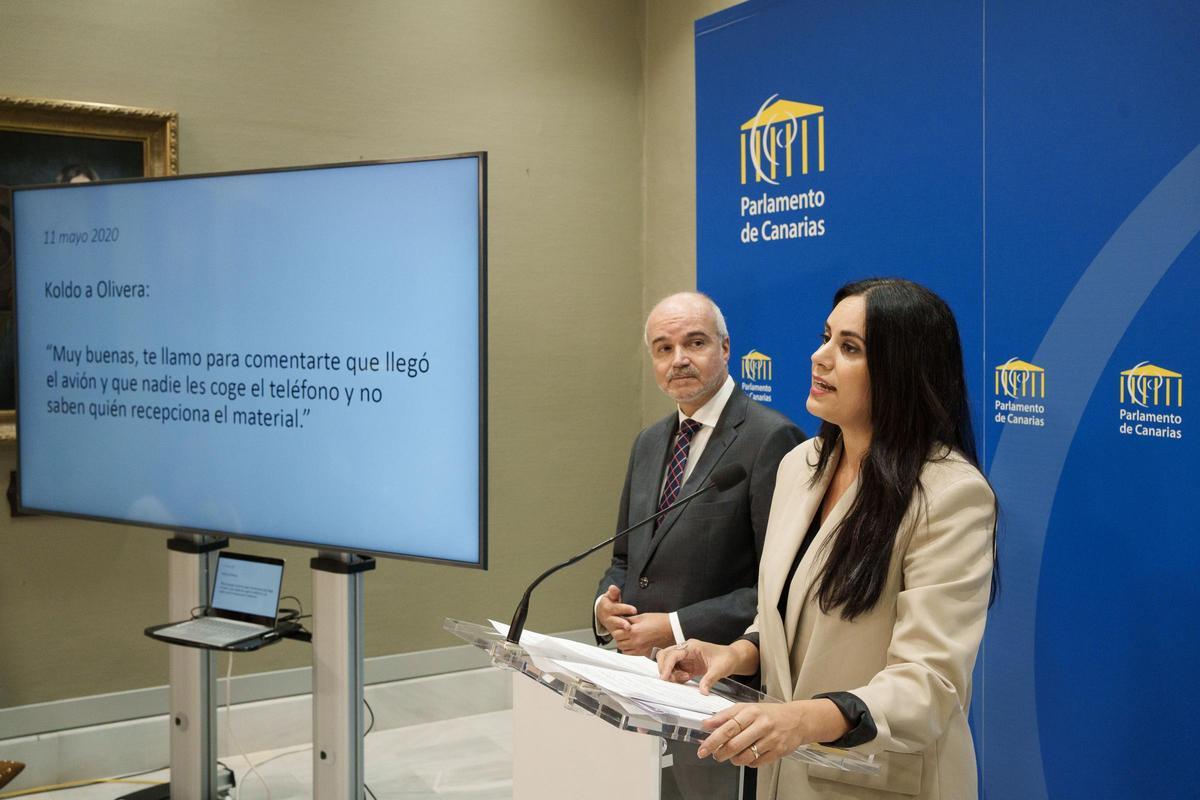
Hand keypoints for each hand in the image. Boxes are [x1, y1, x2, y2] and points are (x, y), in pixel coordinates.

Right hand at [596, 585, 636, 636]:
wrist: (603, 612)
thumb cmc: (609, 603)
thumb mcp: (611, 595)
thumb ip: (613, 592)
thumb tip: (613, 587)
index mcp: (607, 607)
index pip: (616, 608)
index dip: (625, 609)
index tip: (634, 610)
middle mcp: (607, 618)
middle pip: (615, 621)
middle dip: (622, 623)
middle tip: (629, 625)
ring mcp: (610, 626)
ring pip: (615, 629)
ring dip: (622, 630)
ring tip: (629, 630)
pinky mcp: (613, 632)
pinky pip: (618, 635)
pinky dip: (624, 636)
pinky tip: (631, 637)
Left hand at [610, 612, 672, 655]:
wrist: (672, 629)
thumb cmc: (660, 621)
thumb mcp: (643, 617)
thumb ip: (630, 620)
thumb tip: (621, 620)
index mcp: (634, 631)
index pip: (616, 633)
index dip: (617, 628)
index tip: (619, 626)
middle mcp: (636, 642)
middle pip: (618, 642)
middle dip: (619, 636)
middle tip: (623, 631)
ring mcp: (640, 649)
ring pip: (623, 649)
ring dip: (623, 643)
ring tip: (628, 637)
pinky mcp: (644, 653)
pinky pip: (631, 654)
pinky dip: (629, 649)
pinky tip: (633, 643)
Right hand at [656, 638, 756, 693]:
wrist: (732, 658)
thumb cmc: (727, 658)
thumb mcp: (720, 669)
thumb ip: (710, 679)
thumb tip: (703, 691)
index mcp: (692, 646)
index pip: (673, 654)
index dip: (667, 665)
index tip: (665, 678)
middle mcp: (686, 649)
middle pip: (665, 655)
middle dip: (664, 668)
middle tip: (671, 680)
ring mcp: (685, 656)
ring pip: (668, 663)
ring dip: (672, 673)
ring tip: (686, 678)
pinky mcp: (686, 664)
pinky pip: (674, 670)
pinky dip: (676, 676)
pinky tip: (687, 678)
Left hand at [695, 699, 848, 766]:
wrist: (797, 719)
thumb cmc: (768, 713)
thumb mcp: (746, 708)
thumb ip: (725, 716)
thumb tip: (706, 723)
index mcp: (751, 712)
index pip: (727, 728)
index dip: (713, 740)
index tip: (702, 748)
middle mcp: (761, 725)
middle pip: (735, 744)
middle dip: (720, 753)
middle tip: (715, 755)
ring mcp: (771, 739)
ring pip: (745, 756)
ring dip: (733, 759)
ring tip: (731, 756)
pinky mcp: (778, 751)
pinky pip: (756, 763)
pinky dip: (747, 762)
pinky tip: (747, 756)